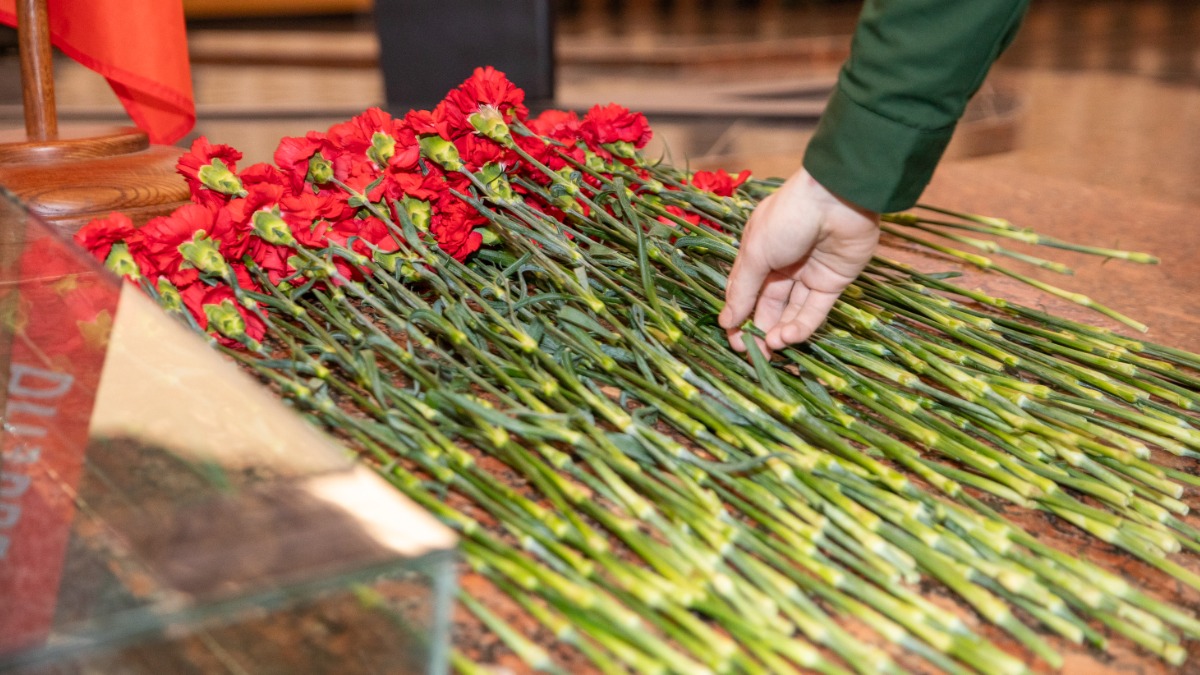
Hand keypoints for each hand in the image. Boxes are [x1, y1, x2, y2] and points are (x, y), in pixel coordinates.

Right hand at [719, 168, 878, 352]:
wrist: (838, 198)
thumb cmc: (788, 218)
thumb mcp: (756, 253)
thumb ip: (743, 290)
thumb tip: (726, 320)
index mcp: (760, 254)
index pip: (746, 293)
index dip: (738, 317)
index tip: (733, 341)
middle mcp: (783, 266)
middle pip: (768, 306)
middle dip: (759, 331)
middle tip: (754, 354)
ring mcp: (809, 275)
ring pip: (792, 312)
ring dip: (780, 331)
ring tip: (772, 347)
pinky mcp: (833, 283)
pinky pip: (815, 310)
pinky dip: (802, 326)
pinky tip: (788, 337)